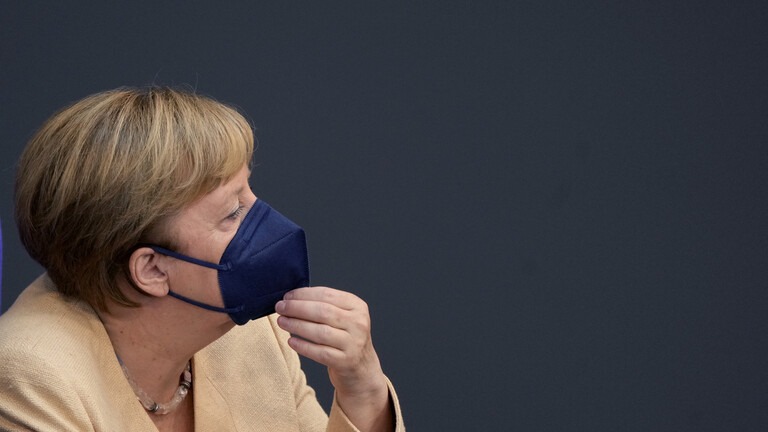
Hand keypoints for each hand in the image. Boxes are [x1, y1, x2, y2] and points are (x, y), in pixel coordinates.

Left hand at [275, 287, 392, 430]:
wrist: (361, 368)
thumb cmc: (345, 338)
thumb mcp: (344, 317)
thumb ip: (324, 305)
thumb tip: (292, 298)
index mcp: (357, 307)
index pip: (327, 295)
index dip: (304, 294)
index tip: (287, 296)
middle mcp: (358, 323)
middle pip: (322, 312)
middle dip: (297, 308)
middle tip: (280, 307)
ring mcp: (354, 343)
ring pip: (320, 332)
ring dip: (296, 325)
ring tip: (282, 322)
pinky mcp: (345, 361)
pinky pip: (319, 352)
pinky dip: (303, 346)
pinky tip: (291, 341)